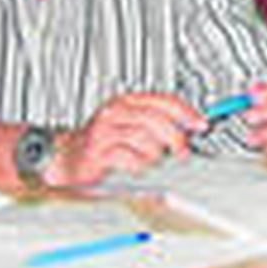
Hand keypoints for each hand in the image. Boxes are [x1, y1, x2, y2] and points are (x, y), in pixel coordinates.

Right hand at [51, 93, 199, 186]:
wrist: (66, 158)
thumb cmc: (101, 144)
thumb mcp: (130, 125)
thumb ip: (157, 123)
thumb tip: (189, 128)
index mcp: (126, 102)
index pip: (163, 100)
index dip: (186, 113)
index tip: (200, 124)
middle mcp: (115, 113)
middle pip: (156, 119)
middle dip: (175, 137)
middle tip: (182, 151)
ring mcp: (104, 132)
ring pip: (145, 138)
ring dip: (156, 153)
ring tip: (152, 160)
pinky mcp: (97, 153)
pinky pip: (129, 157)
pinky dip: (140, 164)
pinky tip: (138, 166)